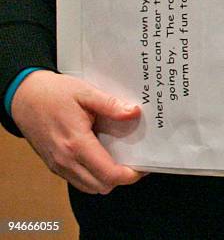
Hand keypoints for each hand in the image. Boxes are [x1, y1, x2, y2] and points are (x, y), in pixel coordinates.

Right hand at [12, 70, 145, 193]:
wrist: (23, 97)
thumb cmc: (53, 93)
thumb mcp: (85, 92)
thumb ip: (110, 105)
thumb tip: (134, 112)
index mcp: (76, 144)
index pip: (108, 174)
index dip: (130, 175)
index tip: (143, 166)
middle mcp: (65, 160)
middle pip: (101, 186)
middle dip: (121, 178)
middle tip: (134, 162)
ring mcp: (57, 165)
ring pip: (89, 187)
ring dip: (106, 180)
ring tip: (119, 161)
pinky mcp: (53, 165)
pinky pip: (77, 181)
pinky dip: (92, 177)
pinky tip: (101, 158)